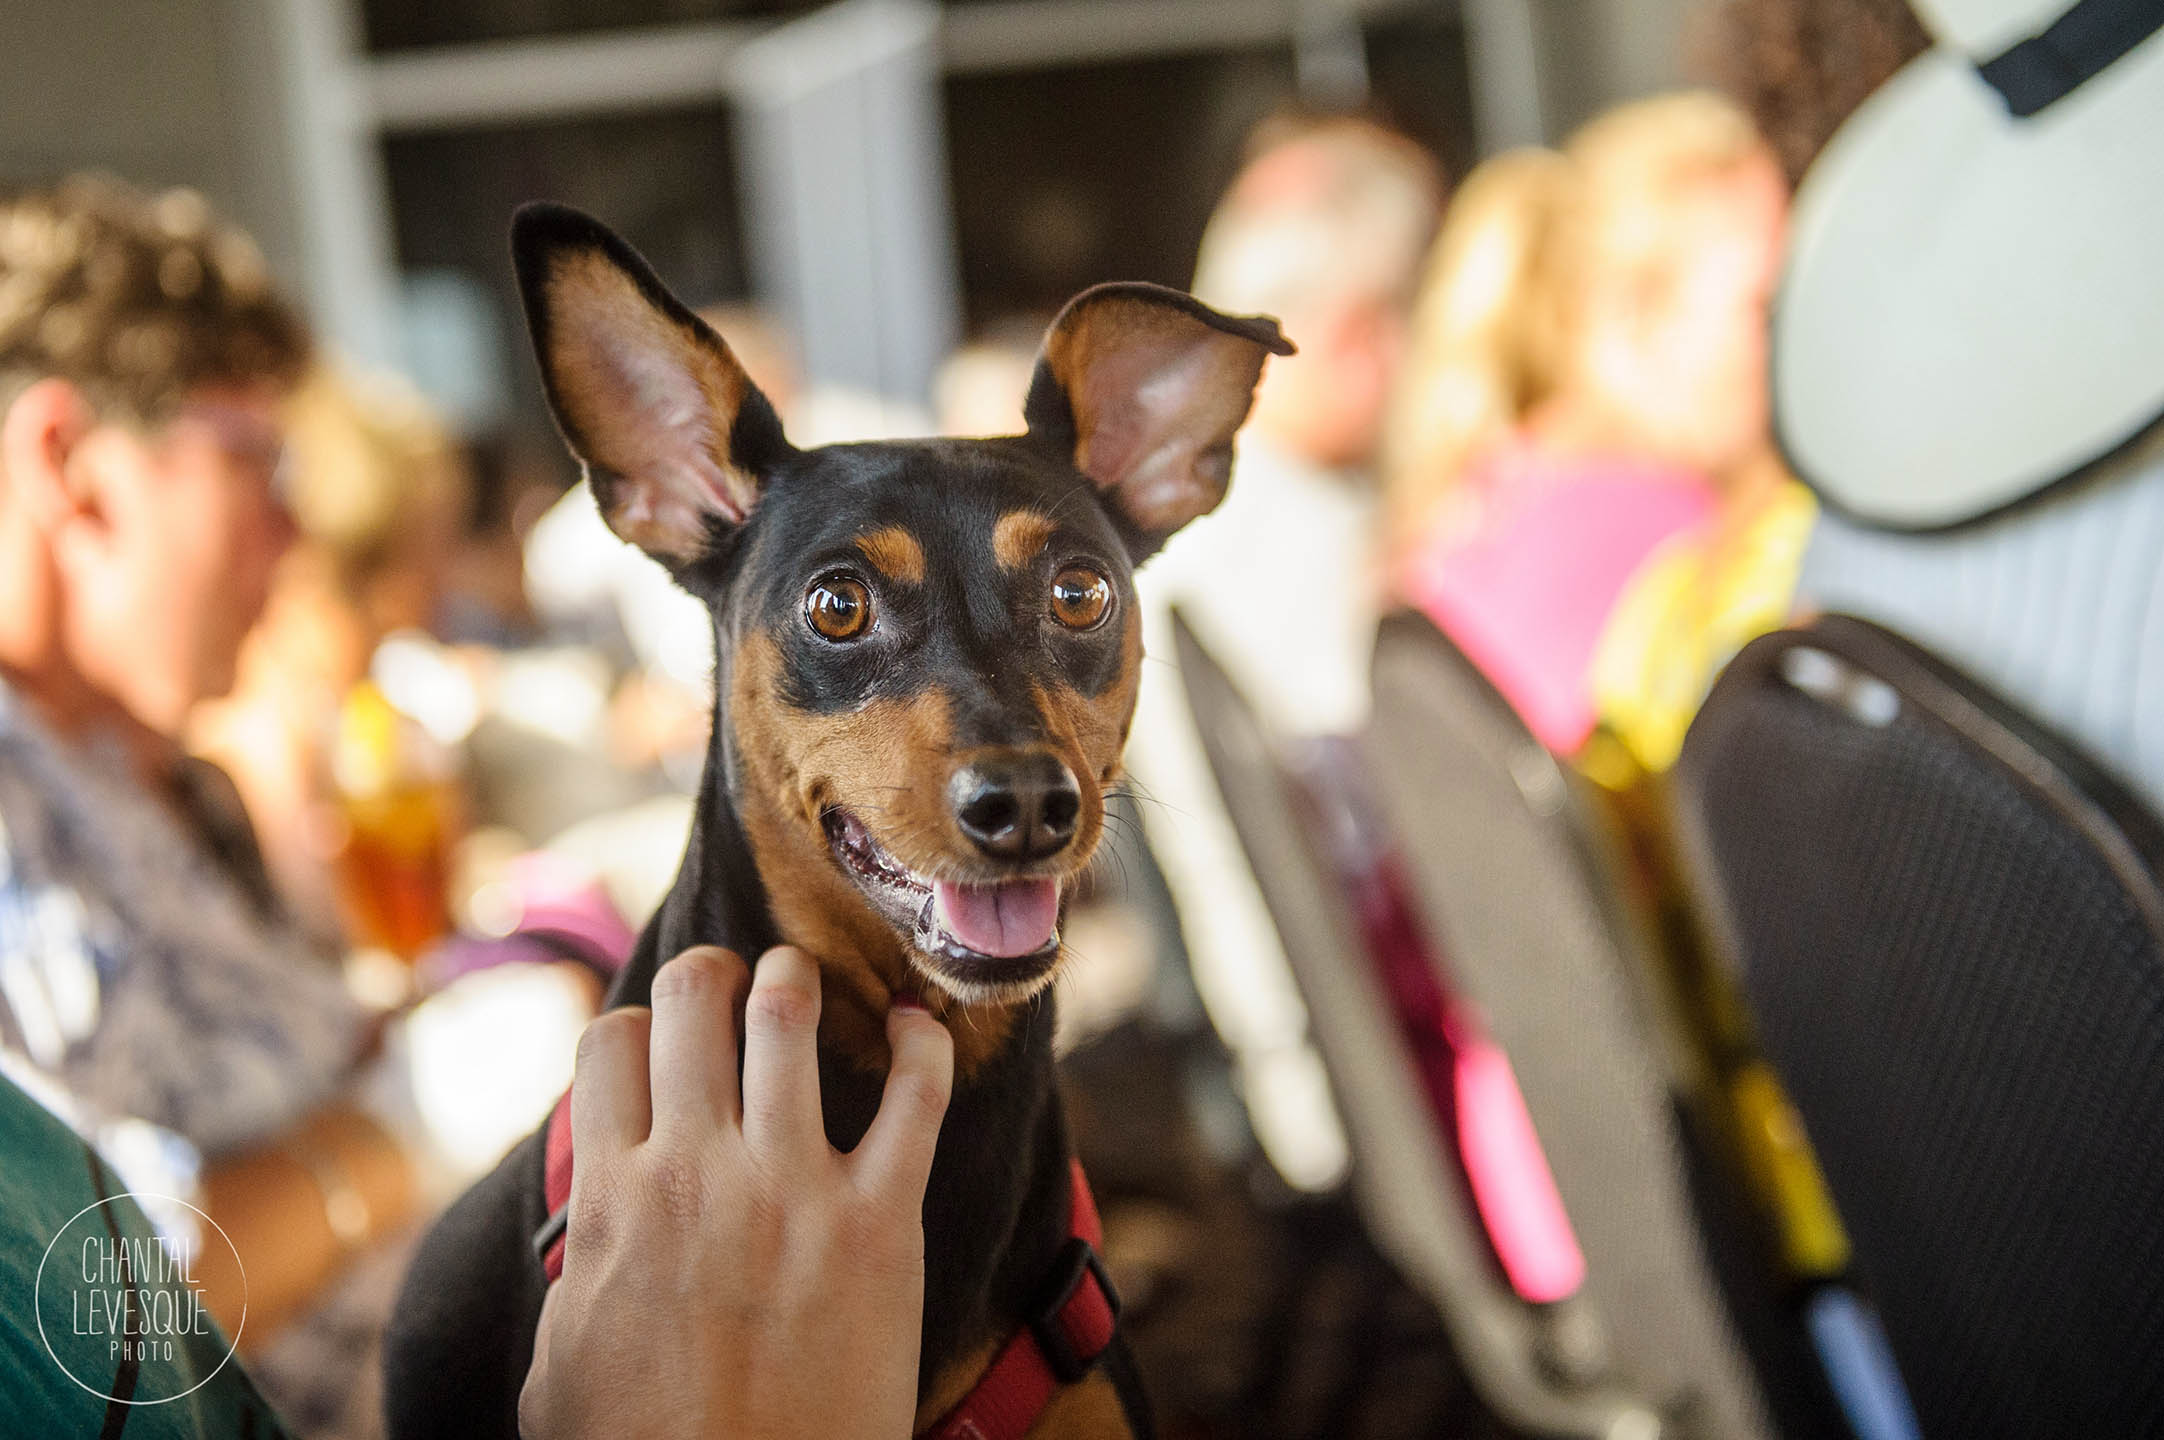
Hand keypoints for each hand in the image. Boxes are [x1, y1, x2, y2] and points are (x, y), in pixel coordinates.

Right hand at [519, 945, 954, 1439]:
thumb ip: (579, 1268)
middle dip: (709, 972)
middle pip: (692, 998)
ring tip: (801, 979)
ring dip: (793, 978)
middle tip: (729, 983)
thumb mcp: (561, 1361)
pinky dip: (923, 1043)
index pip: (610, 1043)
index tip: (657, 1043)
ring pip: (787, 1012)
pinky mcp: (882, 1219)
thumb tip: (591, 1223)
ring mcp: (793, 1186)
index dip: (634, 1027)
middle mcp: (698, 1169)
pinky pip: (917, 1095)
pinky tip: (919, 1025)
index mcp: (613, 1198)